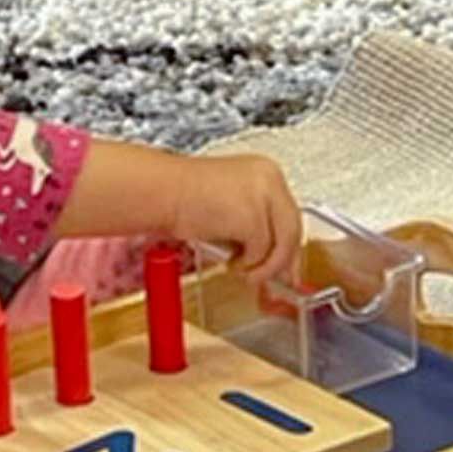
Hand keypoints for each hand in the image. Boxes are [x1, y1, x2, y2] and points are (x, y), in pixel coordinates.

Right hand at [168, 154, 301, 286]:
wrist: (159, 191)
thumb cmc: (180, 197)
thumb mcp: (227, 205)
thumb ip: (252, 222)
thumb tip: (270, 254)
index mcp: (264, 171)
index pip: (288, 212)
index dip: (287, 243)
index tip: (288, 264)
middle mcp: (269, 178)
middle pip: (292, 227)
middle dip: (283, 259)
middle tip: (278, 280)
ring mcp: (263, 196)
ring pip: (282, 243)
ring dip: (265, 265)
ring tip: (245, 272)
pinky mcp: (252, 217)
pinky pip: (261, 251)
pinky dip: (247, 263)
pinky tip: (230, 261)